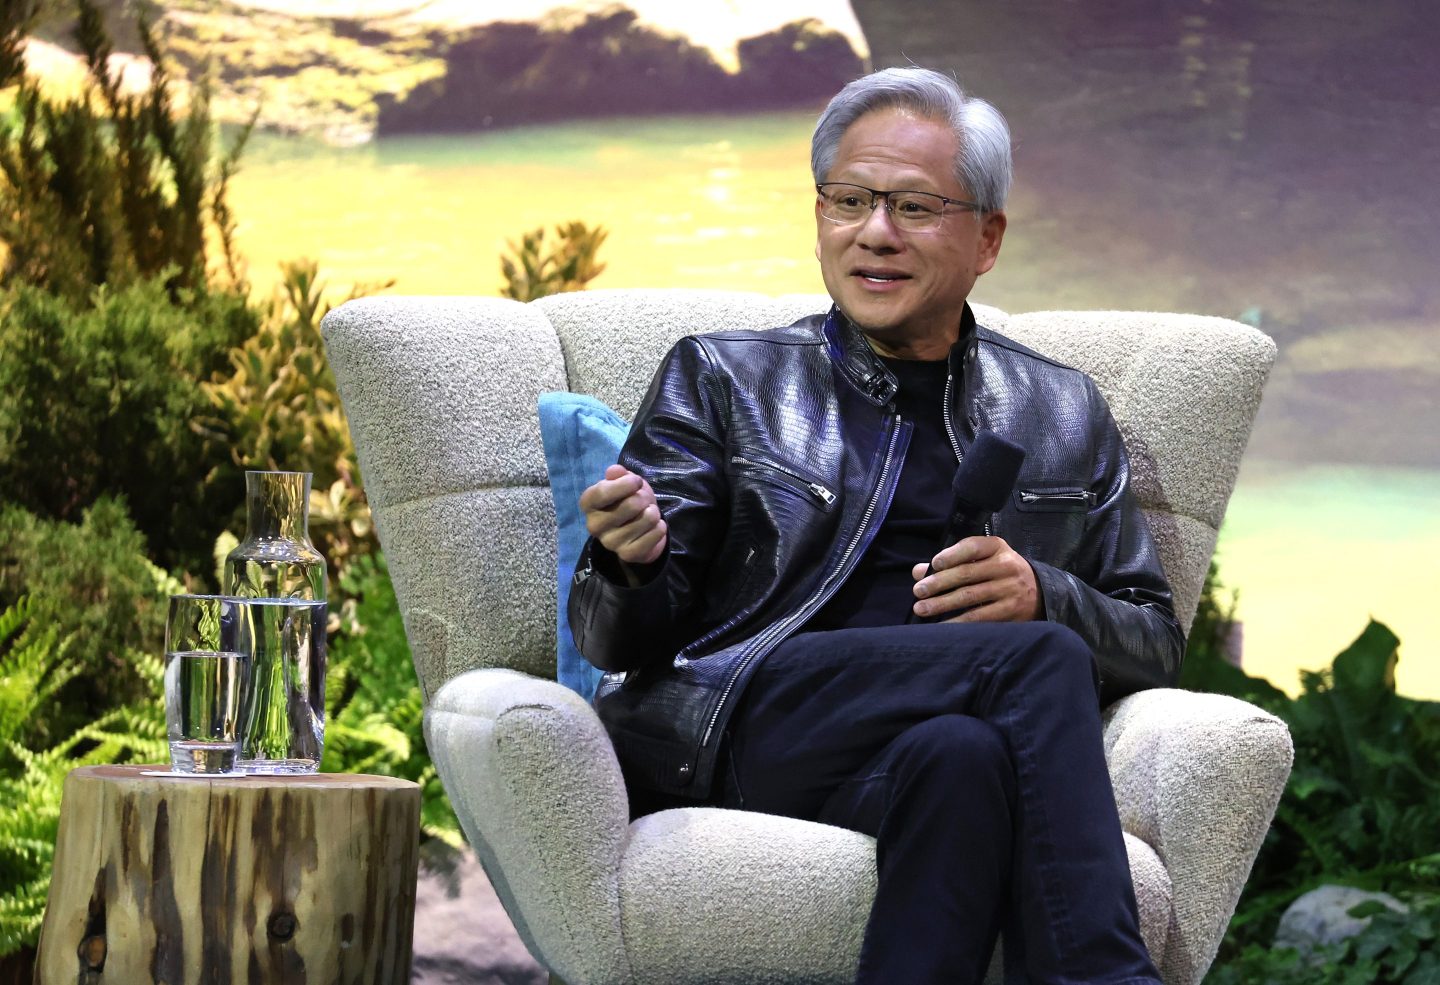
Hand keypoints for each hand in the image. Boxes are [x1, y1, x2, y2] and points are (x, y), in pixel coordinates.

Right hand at [579, 464, 667, 565]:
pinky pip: (653, 535)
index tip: (636, 481)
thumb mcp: (622, 482)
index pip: (603, 492)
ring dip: (654, 512)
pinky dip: (660, 528)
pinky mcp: (627, 554)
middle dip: (644, 497)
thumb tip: (615, 471)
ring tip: (649, 513)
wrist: (636, 530)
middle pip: (631, 505)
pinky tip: (655, 526)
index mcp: (588, 504)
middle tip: (644, 499)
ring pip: (646, 519)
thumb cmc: (627, 500)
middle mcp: (594, 525)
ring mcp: (610, 542)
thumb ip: (618, 474)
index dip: (626, 483)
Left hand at [910, 535, 1039, 622]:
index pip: (972, 547)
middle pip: (966, 574)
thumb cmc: (1001, 573)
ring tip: (922, 609)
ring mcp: (1009, 589)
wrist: (1039, 593)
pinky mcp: (1010, 611)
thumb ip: (952, 562)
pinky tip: (941, 625)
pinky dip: (957, 622)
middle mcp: (1006, 566)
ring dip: (942, 604)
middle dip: (939, 583)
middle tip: (918, 591)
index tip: (934, 564)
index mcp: (997, 547)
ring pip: (970, 596)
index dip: (951, 555)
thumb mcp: (983, 559)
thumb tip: (919, 571)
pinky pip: (979, 617)